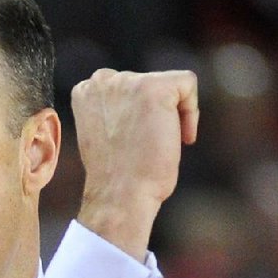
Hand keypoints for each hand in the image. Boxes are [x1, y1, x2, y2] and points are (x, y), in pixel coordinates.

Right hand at [72, 68, 198, 259]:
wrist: (120, 197)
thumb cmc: (117, 178)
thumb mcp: (107, 135)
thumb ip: (117, 113)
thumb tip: (142, 109)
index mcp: (86, 91)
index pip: (126, 87)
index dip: (138, 115)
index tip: (136, 140)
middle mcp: (102, 80)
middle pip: (149, 84)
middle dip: (156, 115)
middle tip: (147, 148)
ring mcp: (128, 82)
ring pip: (169, 86)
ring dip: (173, 117)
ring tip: (160, 146)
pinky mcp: (154, 88)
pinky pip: (187, 83)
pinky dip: (191, 112)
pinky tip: (181, 139)